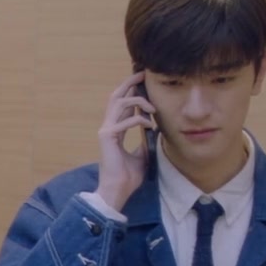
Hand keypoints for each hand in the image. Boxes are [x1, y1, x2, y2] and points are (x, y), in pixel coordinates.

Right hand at [96, 72, 156, 210]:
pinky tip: (151, 125)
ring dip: (138, 101)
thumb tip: (158, 130)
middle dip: (130, 83)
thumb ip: (145, 140)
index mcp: (115, 129)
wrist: (117, 190)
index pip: (121, 104)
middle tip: (143, 75)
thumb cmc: (127, 176)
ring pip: (119, 103)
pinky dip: (140, 120)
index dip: (131, 90)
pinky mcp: (107, 137)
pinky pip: (126, 121)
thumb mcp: (142, 153)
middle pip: (116, 96)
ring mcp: (106, 131)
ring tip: (153, 109)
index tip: (143, 81)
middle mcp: (108, 127)